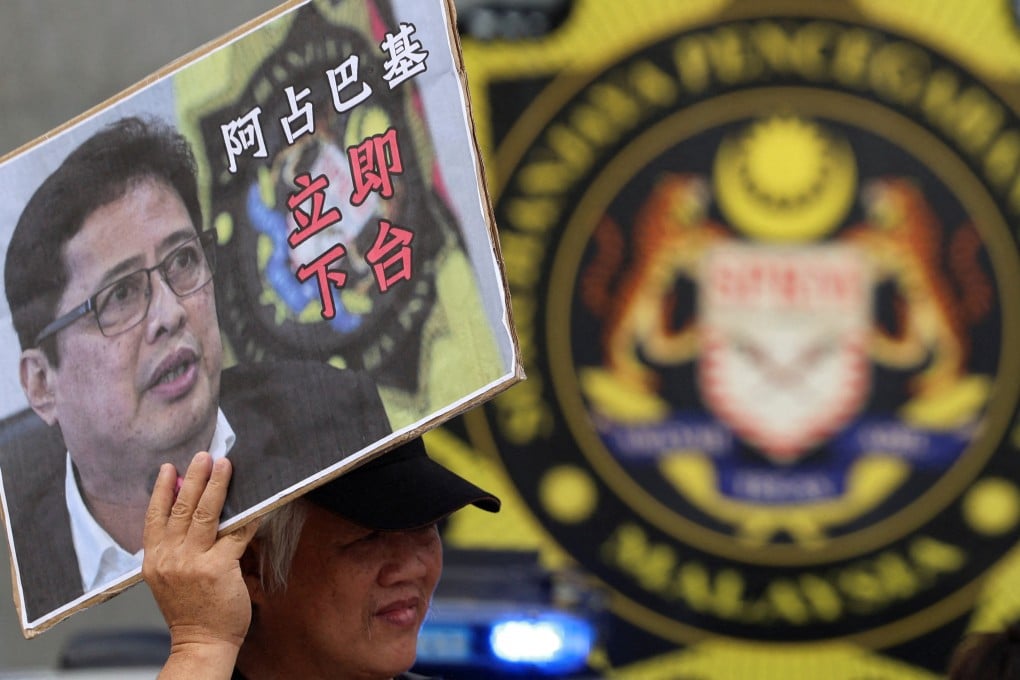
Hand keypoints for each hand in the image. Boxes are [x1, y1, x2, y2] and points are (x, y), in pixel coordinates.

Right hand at [143, 452, 259, 678]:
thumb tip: (183, 510)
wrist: (201, 642)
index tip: (169, 467)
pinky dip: (248, 515)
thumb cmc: (189, 610)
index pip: (154, 516)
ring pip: (205, 513)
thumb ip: (172, 547)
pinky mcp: (219, 567)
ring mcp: (193, 562)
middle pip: (181, 507)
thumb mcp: (168, 577)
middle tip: (204, 456)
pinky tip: (256, 501)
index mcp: (154, 559)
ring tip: (224, 465)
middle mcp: (170, 557)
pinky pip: (237, 532)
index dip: (161, 489)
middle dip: (194, 477)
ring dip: (216, 486)